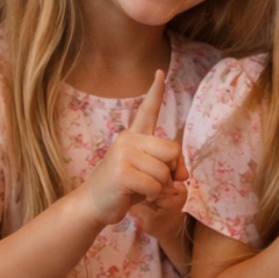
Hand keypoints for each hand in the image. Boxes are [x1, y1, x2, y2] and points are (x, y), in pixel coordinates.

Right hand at [79, 70, 180, 227]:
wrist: (94, 204)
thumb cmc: (124, 189)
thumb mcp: (150, 175)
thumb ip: (168, 169)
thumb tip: (183, 175)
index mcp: (133, 136)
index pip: (148, 110)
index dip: (156, 92)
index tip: (160, 73)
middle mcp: (127, 139)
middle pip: (172, 150)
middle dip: (171, 171)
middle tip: (156, 182)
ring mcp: (123, 154)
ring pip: (164, 171)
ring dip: (161, 188)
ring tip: (144, 190)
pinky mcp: (121, 172)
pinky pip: (155, 185)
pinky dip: (153, 195)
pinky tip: (140, 196)